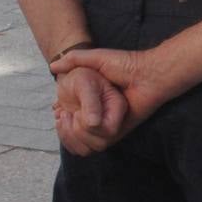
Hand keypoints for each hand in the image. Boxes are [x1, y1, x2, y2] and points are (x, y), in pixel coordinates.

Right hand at [49, 48, 172, 137]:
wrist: (148, 74)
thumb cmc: (125, 64)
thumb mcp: (96, 58)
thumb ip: (74, 59)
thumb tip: (53, 68)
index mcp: (95, 101)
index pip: (71, 117)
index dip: (61, 117)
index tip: (57, 110)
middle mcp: (100, 115)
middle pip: (74, 131)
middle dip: (64, 127)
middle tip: (61, 114)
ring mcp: (108, 124)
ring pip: (83, 140)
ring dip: (71, 132)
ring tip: (68, 116)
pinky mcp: (117, 132)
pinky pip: (98, 143)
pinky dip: (86, 135)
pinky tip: (80, 121)